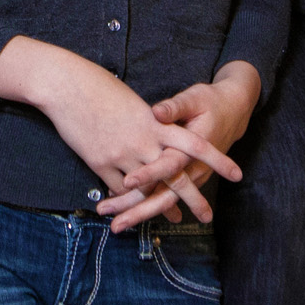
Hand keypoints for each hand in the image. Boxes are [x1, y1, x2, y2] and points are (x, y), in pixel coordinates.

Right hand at [0, 38, 238, 204]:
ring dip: (162, 206)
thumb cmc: (100, 87)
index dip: (217, 159)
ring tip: (176, 218)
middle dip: (193, 197)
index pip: (195, 144)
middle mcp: (142, 141)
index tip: (236, 173)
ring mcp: (121, 154)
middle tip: (207, 215)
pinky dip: (131, 200)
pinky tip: (137, 209)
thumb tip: (165, 133)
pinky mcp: (100, 163)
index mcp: (155, 123)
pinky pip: (120, 189)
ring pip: (147, 189)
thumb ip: (152, 122)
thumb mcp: (134, 102)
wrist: (67, 86)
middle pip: (175, 176)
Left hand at [104, 67, 261, 229]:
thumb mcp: (194, 99)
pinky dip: (145, 203)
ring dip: (139, 213)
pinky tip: (122, 208)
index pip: (169, 166)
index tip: (127, 181)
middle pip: (165, 196)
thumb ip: (175, 107)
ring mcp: (190, 177)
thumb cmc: (210, 103)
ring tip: (115, 225)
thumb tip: (156, 112)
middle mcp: (192, 168)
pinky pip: (164, 195)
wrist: (233, 112)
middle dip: (139, 210)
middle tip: (116, 224)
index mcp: (192, 148)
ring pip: (163, 201)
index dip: (149, 174)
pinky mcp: (186, 178)